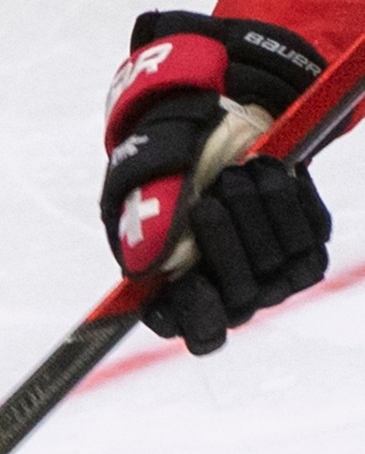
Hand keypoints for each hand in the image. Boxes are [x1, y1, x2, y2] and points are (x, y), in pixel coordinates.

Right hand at [101, 11, 332, 353]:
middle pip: (241, 298)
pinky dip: (289, 203)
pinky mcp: (306, 245)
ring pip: (279, 269)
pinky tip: (268, 172)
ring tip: (239, 170)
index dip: (197, 317)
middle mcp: (227, 288)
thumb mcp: (143, 178)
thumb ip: (145, 219)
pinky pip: (310, 238)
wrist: (215, 121)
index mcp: (174, 288)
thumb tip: (146, 267)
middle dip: (226, 242)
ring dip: (257, 213)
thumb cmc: (165, 155)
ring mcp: (271, 271)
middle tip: (212, 196)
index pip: (196, 332)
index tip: (191, 283)